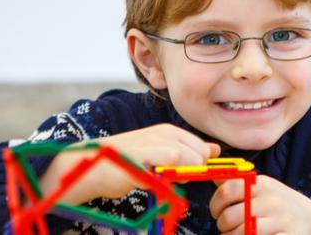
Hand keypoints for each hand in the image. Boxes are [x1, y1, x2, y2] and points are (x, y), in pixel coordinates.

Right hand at [40, 123, 219, 204]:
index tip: (184, 174)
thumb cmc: (129, 162)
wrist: (94, 165)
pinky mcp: (141, 157)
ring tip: (160, 177)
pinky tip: (153, 179)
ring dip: (180, 174)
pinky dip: (166, 177)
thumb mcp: (163, 153)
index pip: (203, 148)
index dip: (200, 166)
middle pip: (200, 155)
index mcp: (170, 131)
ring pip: (187, 158)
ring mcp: (152, 144)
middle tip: (170, 177)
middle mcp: (164, 133)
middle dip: (193, 171)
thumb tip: (215, 149)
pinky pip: (167, 163)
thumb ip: (189, 151)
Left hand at [210, 175, 310, 234]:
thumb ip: (236, 182)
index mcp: (260, 184)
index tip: (216, 212)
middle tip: (226, 227)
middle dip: (222, 225)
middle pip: (231, 216)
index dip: (215, 204)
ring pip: (242, 233)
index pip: (227, 190)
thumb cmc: (277, 202)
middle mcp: (270, 200)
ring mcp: (280, 220)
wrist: (310, 217)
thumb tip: (211, 172)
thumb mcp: (260, 187)